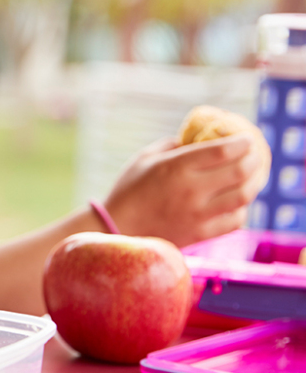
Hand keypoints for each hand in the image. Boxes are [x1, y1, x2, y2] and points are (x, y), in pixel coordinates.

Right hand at [103, 134, 265, 246]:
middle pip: (240, 171)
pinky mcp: (201, 233)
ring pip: (243, 196)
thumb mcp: (145, 158)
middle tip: (255, 155)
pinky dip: (241, 208)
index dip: (242, 142)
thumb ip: (174, 145)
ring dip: (254, 183)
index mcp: (176, 167)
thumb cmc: (129, 189)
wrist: (117, 228)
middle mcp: (191, 190)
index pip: (223, 150)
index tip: (246, 139)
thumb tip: (199, 139)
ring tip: (252, 177)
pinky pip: (235, 220)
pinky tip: (235, 201)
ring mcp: (198, 214)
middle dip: (255, 159)